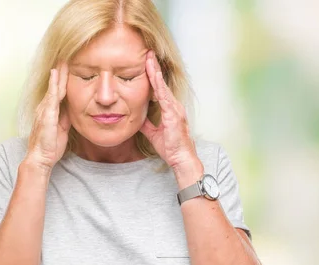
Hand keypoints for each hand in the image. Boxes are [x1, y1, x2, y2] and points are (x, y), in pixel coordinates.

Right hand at [25, 63, 69, 170]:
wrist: (41, 158)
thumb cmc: (50, 145)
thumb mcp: (62, 128)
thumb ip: (66, 116)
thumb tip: (72, 108)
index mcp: (50, 110)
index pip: (58, 90)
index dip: (63, 78)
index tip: (68, 65)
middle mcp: (45, 107)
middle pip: (55, 86)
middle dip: (60, 71)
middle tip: (66, 56)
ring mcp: (45, 110)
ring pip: (53, 88)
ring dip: (57, 74)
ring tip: (62, 60)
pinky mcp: (47, 115)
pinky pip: (51, 97)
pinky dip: (53, 85)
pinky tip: (55, 75)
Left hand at [139, 51, 198, 170]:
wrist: (181, 159)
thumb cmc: (171, 147)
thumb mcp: (153, 133)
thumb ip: (146, 123)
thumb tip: (136, 118)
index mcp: (170, 109)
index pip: (159, 88)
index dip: (152, 75)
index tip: (146, 62)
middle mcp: (174, 105)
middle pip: (162, 82)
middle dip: (154, 67)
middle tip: (147, 52)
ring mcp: (175, 109)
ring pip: (163, 86)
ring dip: (155, 71)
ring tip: (148, 57)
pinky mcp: (173, 114)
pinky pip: (164, 96)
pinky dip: (158, 85)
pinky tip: (152, 75)